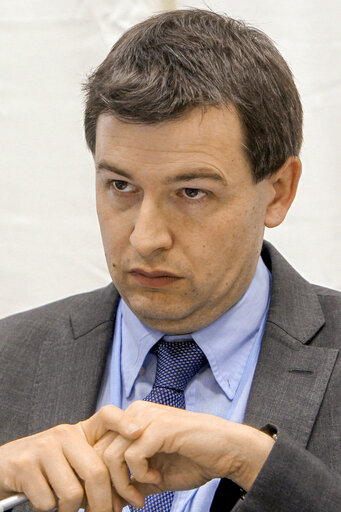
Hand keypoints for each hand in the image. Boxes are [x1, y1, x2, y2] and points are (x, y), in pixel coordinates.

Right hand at [0, 406, 141, 511]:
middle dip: (102, 504)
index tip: (139, 433)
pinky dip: (47, 509)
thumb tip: (121, 503)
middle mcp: (64, 434)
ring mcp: (44, 447)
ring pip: (72, 492)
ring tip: (63, 507)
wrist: (3, 467)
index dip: (124, 422)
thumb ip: (93, 473)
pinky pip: (48, 501)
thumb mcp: (71, 463)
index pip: (106, 415)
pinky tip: (41, 499)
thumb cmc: (45, 470)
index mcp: (80, 432)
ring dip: (70, 511)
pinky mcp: (25, 464)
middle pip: (96, 471)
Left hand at [99, 401, 274, 507]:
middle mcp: (136, 413)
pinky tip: (157, 478)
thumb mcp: (157, 475)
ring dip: (123, 485)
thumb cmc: (195, 459)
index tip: (116, 502)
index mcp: (134, 420)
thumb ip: (134, 481)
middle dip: (108, 486)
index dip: (102, 478)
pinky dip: (140, 475)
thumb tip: (111, 499)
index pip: (100, 447)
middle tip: (123, 506)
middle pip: (100, 452)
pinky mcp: (158, 427)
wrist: (228, 451)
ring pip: (110, 456)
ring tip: (141, 496)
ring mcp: (146, 417)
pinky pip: (131, 457)